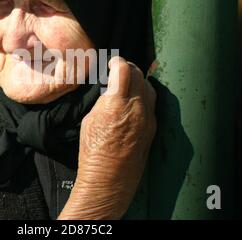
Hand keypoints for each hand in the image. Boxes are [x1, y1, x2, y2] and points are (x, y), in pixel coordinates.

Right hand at [58, 56, 156, 218]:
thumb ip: (104, 101)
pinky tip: (135, 100)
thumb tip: (111, 92)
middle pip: (139, 75)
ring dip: (139, 81)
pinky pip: (152, 104)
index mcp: (116, 103)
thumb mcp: (89, 120)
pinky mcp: (152, 128)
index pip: (124, 69)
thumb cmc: (93, 152)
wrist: (109, 178)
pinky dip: (144, 96)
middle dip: (129, 68)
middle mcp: (136, 107)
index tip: (113, 63)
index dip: (117, 62)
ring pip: (149, 88)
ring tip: (129, 83)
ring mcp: (147, 118)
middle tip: (120, 69)